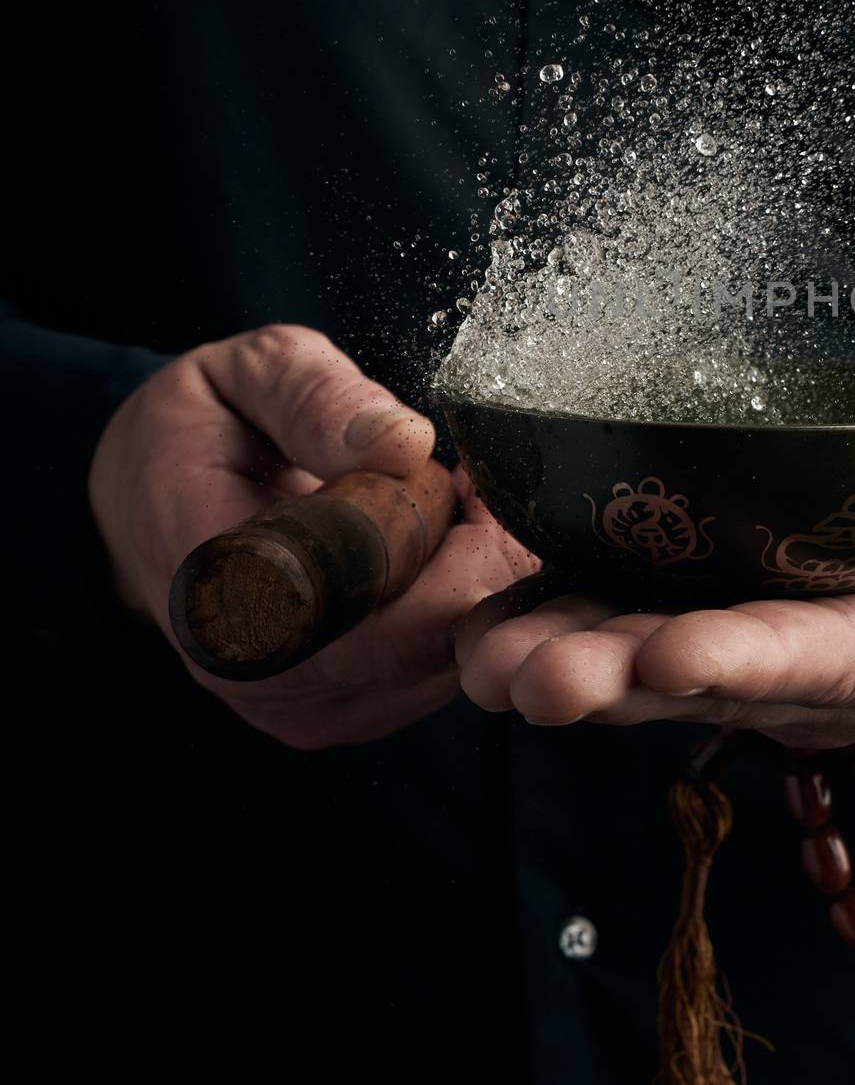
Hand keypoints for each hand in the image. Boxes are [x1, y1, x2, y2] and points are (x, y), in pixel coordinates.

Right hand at [91, 324, 532, 747]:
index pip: (372, 618)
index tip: (474, 480)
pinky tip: (442, 543)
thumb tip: (404, 442)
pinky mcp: (346, 710)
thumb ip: (317, 397)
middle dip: (480, 561)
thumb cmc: (201, 427)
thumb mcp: (248, 374)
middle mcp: (263, 677)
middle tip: (478, 481)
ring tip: (447, 502)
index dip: (455, 555)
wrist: (144, 501)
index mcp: (224, 593)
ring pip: (446, 661)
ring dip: (474, 583)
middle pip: (428, 645)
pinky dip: (462, 605)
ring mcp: (308, 707)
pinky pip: (438, 669)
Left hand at [455, 412, 854, 747]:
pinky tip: (475, 586)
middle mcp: (818, 659)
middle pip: (707, 677)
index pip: (830, 663)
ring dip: (558, 651)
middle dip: (616, 678)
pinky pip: (619, 601)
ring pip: (643, 653)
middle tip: (521, 673)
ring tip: (476, 651)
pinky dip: (550, 598)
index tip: (672, 658)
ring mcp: (752, 631)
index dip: (755, 662)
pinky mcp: (702, 589)